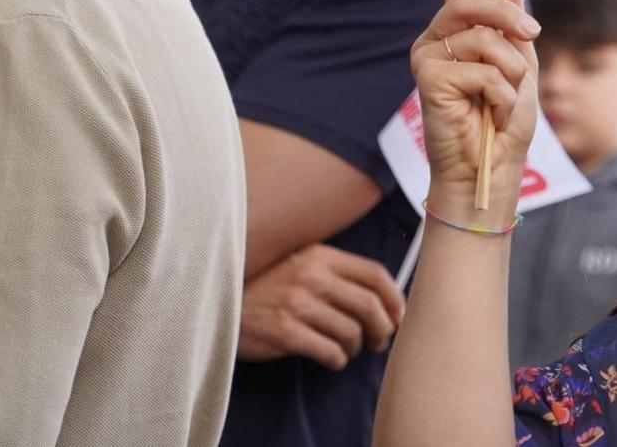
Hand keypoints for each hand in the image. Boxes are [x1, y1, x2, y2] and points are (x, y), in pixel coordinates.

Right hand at [238, 243, 405, 370]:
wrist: (219, 300)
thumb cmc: (267, 286)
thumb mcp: (301, 264)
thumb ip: (336, 274)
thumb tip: (382, 299)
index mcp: (321, 256)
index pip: (374, 274)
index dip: (394, 298)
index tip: (397, 315)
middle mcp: (312, 276)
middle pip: (369, 304)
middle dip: (382, 327)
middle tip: (380, 340)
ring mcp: (298, 304)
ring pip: (351, 331)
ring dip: (357, 346)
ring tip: (349, 349)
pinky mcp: (284, 332)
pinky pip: (329, 351)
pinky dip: (338, 360)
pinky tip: (333, 359)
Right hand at [411, 0, 539, 229]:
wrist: (489, 169)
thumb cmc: (503, 120)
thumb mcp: (518, 64)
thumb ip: (513, 23)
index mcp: (458, 32)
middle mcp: (437, 38)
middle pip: (471, 0)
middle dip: (508, 14)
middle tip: (532, 33)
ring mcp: (428, 57)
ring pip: (483, 38)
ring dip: (511, 73)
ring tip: (506, 100)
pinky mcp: (427, 78)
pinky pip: (481, 70)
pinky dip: (501, 95)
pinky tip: (491, 114)